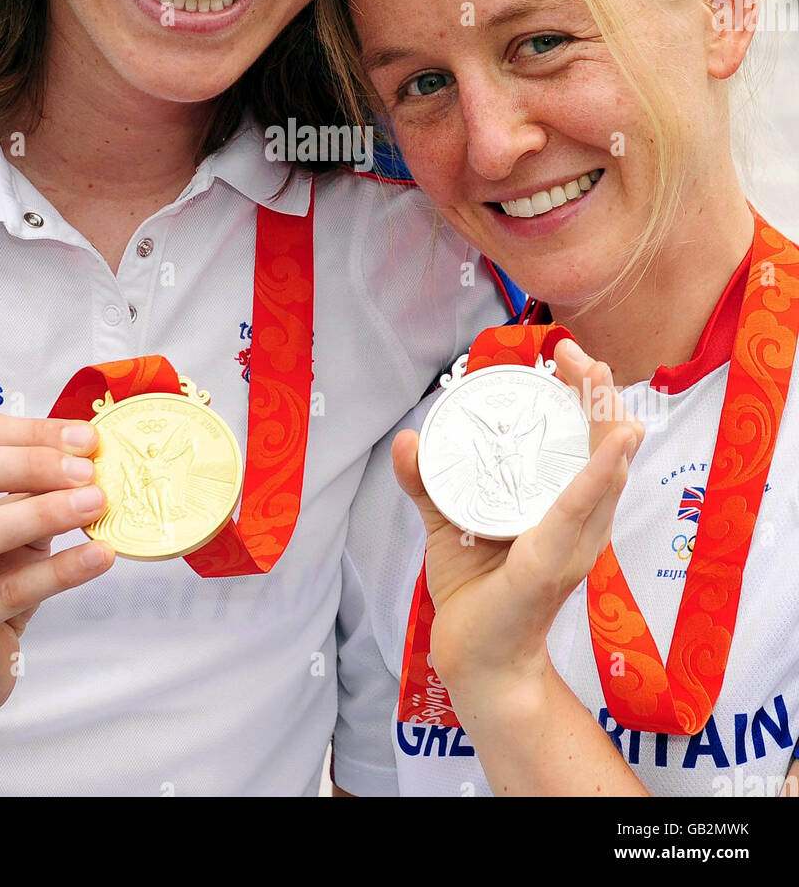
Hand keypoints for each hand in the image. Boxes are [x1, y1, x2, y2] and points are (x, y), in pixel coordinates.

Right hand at [0, 411, 114, 731]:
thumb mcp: (6, 529)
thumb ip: (32, 492)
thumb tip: (90, 456)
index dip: (28, 431)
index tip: (84, 438)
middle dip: (29, 464)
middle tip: (87, 472)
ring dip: (44, 512)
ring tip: (97, 504)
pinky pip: (7, 592)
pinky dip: (60, 569)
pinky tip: (99, 555)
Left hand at [393, 340, 642, 696]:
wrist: (477, 661)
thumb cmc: (476, 591)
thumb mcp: (449, 522)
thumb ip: (429, 481)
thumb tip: (405, 438)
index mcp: (565, 505)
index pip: (590, 439)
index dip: (588, 394)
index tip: (566, 354)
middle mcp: (580, 521)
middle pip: (607, 446)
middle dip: (599, 394)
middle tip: (577, 355)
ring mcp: (572, 543)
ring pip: (604, 472)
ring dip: (604, 420)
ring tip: (599, 378)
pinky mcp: (550, 564)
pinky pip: (578, 514)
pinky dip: (595, 478)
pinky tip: (610, 447)